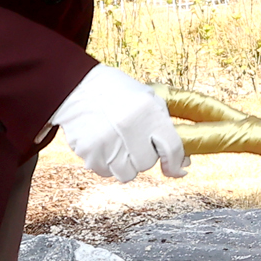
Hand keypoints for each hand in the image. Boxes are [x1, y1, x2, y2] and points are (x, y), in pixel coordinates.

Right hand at [52, 62, 186, 182]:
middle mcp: (129, 128)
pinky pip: (105, 172)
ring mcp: (107, 142)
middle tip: (135, 139)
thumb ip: (166, 127)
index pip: (171, 148)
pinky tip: (104, 145)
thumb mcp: (148, 99)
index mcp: (148, 112)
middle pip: (147, 163)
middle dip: (145, 155)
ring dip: (127, 163)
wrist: (77, 87)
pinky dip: (107, 163)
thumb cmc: (117, 92)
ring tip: (119, 143)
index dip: (175, 163)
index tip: (178, 170)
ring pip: (127, 173)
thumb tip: (183, 160)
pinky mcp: (89, 152)